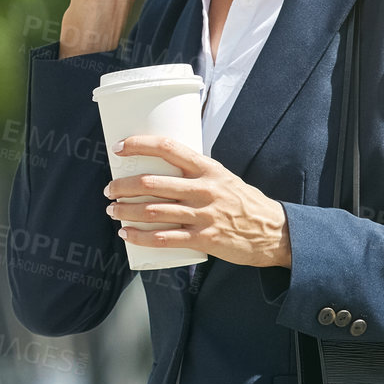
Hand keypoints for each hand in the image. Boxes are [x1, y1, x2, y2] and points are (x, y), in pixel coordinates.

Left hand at [102, 135, 291, 268]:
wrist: (272, 232)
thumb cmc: (243, 202)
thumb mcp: (222, 177)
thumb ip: (195, 173)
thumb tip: (161, 167)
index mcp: (207, 168)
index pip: (168, 148)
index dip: (140, 145)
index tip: (118, 147)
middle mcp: (203, 189)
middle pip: (152, 184)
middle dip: (123, 186)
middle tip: (110, 189)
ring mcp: (203, 215)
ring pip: (154, 211)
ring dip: (126, 211)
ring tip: (113, 210)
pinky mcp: (203, 239)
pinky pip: (164, 238)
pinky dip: (140, 237)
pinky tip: (126, 234)